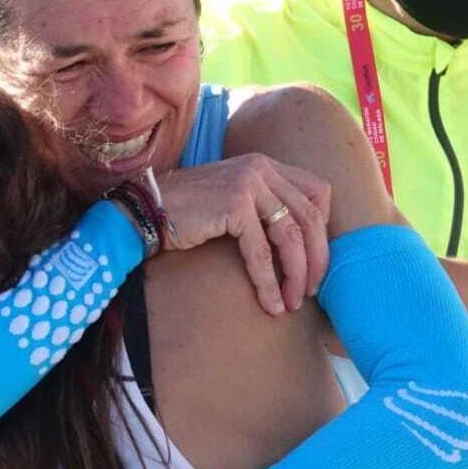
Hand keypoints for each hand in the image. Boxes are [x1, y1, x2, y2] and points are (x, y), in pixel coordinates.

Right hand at [155, 153, 330, 314]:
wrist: (145, 210)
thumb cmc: (188, 213)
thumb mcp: (234, 202)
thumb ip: (265, 209)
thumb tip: (299, 246)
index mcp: (266, 165)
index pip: (317, 193)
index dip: (323, 230)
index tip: (315, 260)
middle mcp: (261, 168)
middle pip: (310, 217)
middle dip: (316, 259)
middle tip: (311, 291)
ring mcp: (249, 182)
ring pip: (290, 235)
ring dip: (296, 275)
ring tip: (292, 302)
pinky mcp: (234, 203)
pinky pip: (261, 251)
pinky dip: (269, 282)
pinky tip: (271, 303)